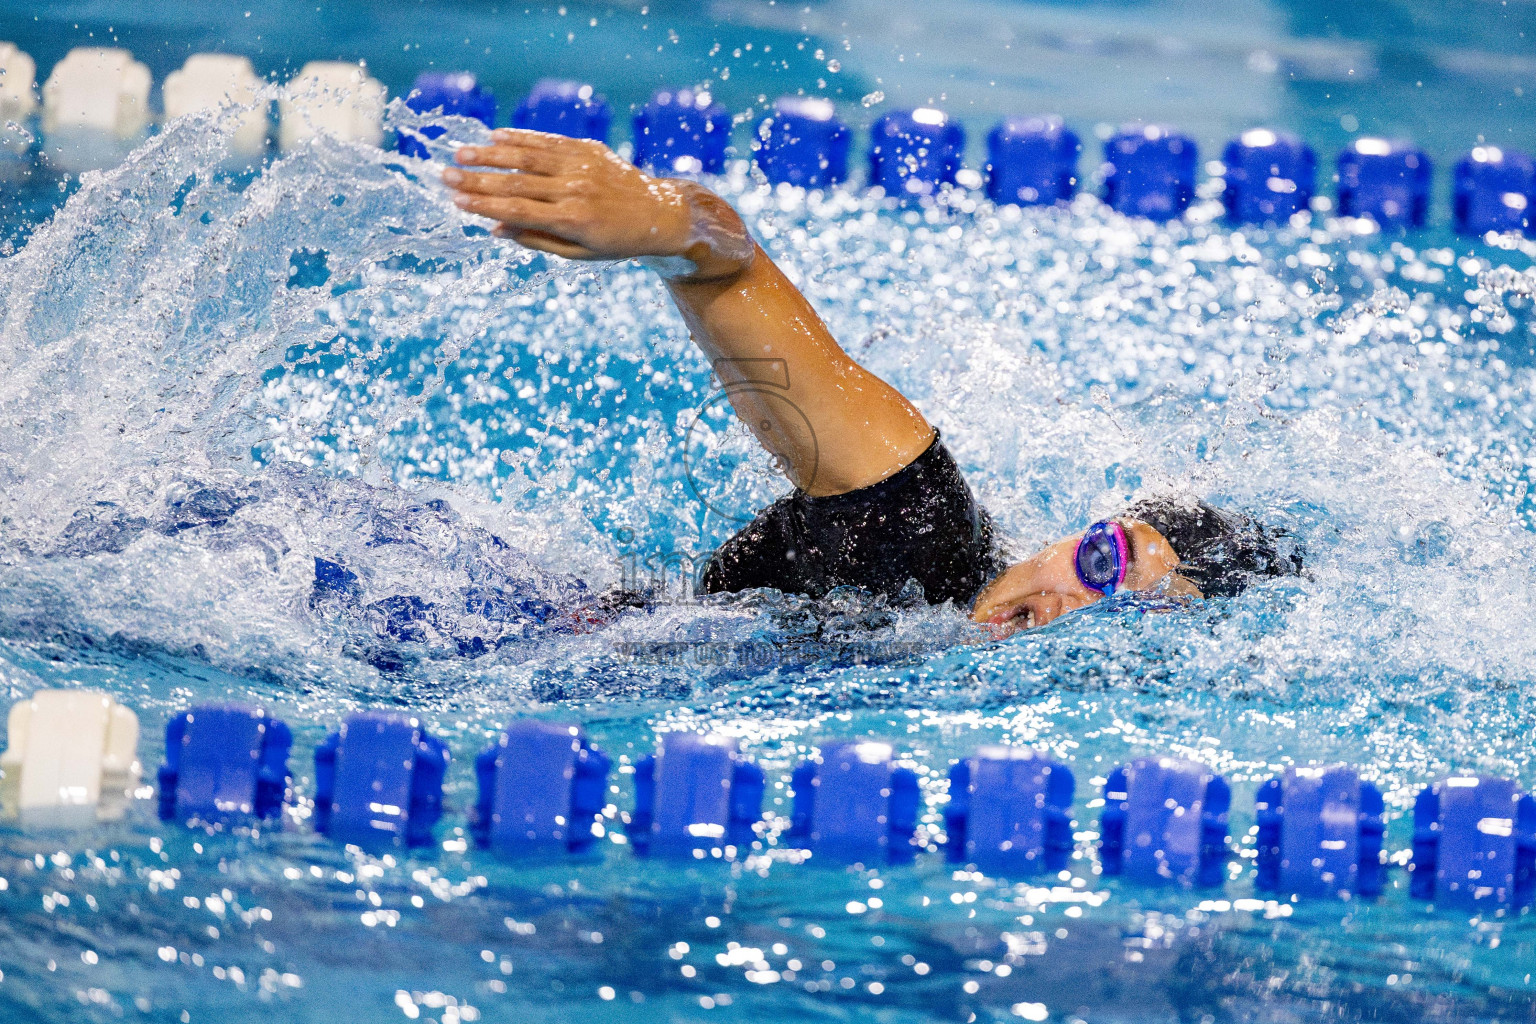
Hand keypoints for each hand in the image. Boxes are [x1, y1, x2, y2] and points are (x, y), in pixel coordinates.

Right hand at [443, 129, 749, 278]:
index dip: (484, 205)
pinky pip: (549, 141)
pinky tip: (494, 136)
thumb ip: (538, 240)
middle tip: (443, 175)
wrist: (660, 214)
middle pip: (516, 182)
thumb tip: (496, 229)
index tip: (455, 201)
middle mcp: (576, 190)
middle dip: (476, 179)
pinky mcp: (589, 148)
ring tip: (460, 153)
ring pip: (528, 156)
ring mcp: (583, 166)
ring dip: (490, 154)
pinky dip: (520, 138)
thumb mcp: (580, 253)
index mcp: (573, 221)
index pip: (518, 210)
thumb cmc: (616, 242)